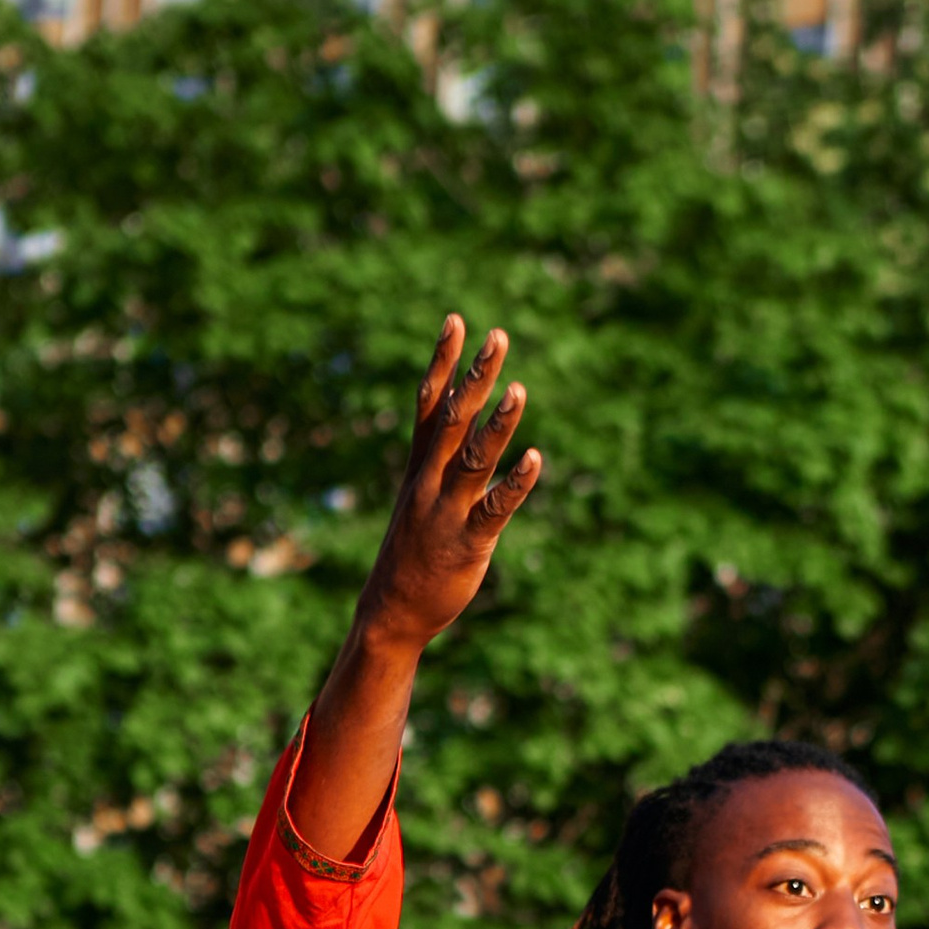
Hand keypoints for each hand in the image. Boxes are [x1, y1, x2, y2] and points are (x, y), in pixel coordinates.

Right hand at [359, 315, 543, 653]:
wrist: (393, 609)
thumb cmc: (414, 548)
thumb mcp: (423, 493)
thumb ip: (446, 455)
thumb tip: (468, 415)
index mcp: (421, 464)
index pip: (430, 402)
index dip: (443, 361)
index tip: (457, 320)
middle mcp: (431, 479)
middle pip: (453, 418)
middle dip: (475, 376)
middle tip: (497, 335)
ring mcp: (448, 509)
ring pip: (473, 458)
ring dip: (497, 423)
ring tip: (518, 388)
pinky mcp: (468, 541)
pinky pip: (495, 508)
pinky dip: (515, 483)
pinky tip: (535, 458)